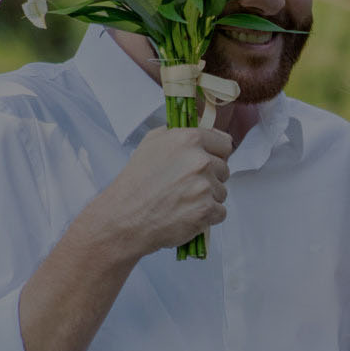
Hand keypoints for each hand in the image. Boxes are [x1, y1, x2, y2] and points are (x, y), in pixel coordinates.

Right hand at [88, 126, 232, 259]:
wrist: (125, 218)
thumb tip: (198, 132)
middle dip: (210, 178)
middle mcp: (200, 160)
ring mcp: (205, 186)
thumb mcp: (151, 143)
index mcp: (189, 139)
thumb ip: (177, 133)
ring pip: (222, 191)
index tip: (209, 161)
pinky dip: (207, 216)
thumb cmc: (135, 183)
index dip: (216, 154)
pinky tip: (186, 214)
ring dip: (208, 198)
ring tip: (182, 201)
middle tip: (186, 186)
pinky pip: (220, 212)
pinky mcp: (206, 210)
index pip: (225, 143)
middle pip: (225, 169)